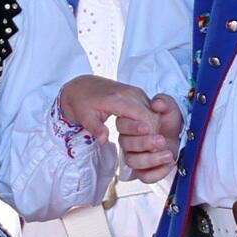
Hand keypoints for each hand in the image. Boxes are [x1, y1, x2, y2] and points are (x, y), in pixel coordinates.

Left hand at [65, 73, 182, 180]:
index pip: (142, 116)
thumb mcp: (84, 117)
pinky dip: (150, 122)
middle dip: (153, 133)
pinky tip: (148, 135)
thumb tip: (103, 140)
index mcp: (117, 99)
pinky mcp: (137, 94)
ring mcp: (135, 92)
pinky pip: (149, 109)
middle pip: (151, 115)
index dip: (148, 133)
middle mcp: (130, 93)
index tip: (149, 148)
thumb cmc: (82, 102)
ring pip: (152, 112)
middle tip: (153, 150)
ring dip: (154, 128)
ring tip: (152, 145)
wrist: (83, 86)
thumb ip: (95, 128)